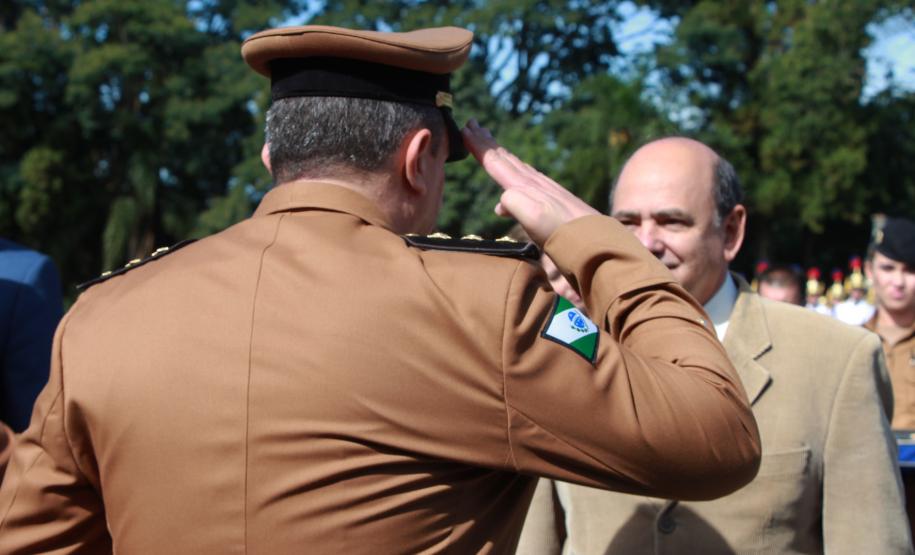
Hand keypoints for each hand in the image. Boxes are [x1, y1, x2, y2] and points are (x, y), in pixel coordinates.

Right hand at [461, 119, 598, 244]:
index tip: (465, 128)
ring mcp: (546, 193)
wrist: (600, 249)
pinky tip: (512, 185)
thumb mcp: (537, 221)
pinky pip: (526, 180)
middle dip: (488, 143)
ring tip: (490, 145)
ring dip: (501, 155)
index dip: (479, 147)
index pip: (497, 163)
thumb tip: (500, 201)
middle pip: (506, 159)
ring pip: (517, 167)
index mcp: (527, 189)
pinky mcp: (554, 203)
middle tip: (473, 125)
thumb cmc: (567, 239)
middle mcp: (535, 186)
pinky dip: (514, 173)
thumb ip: (517, 204)